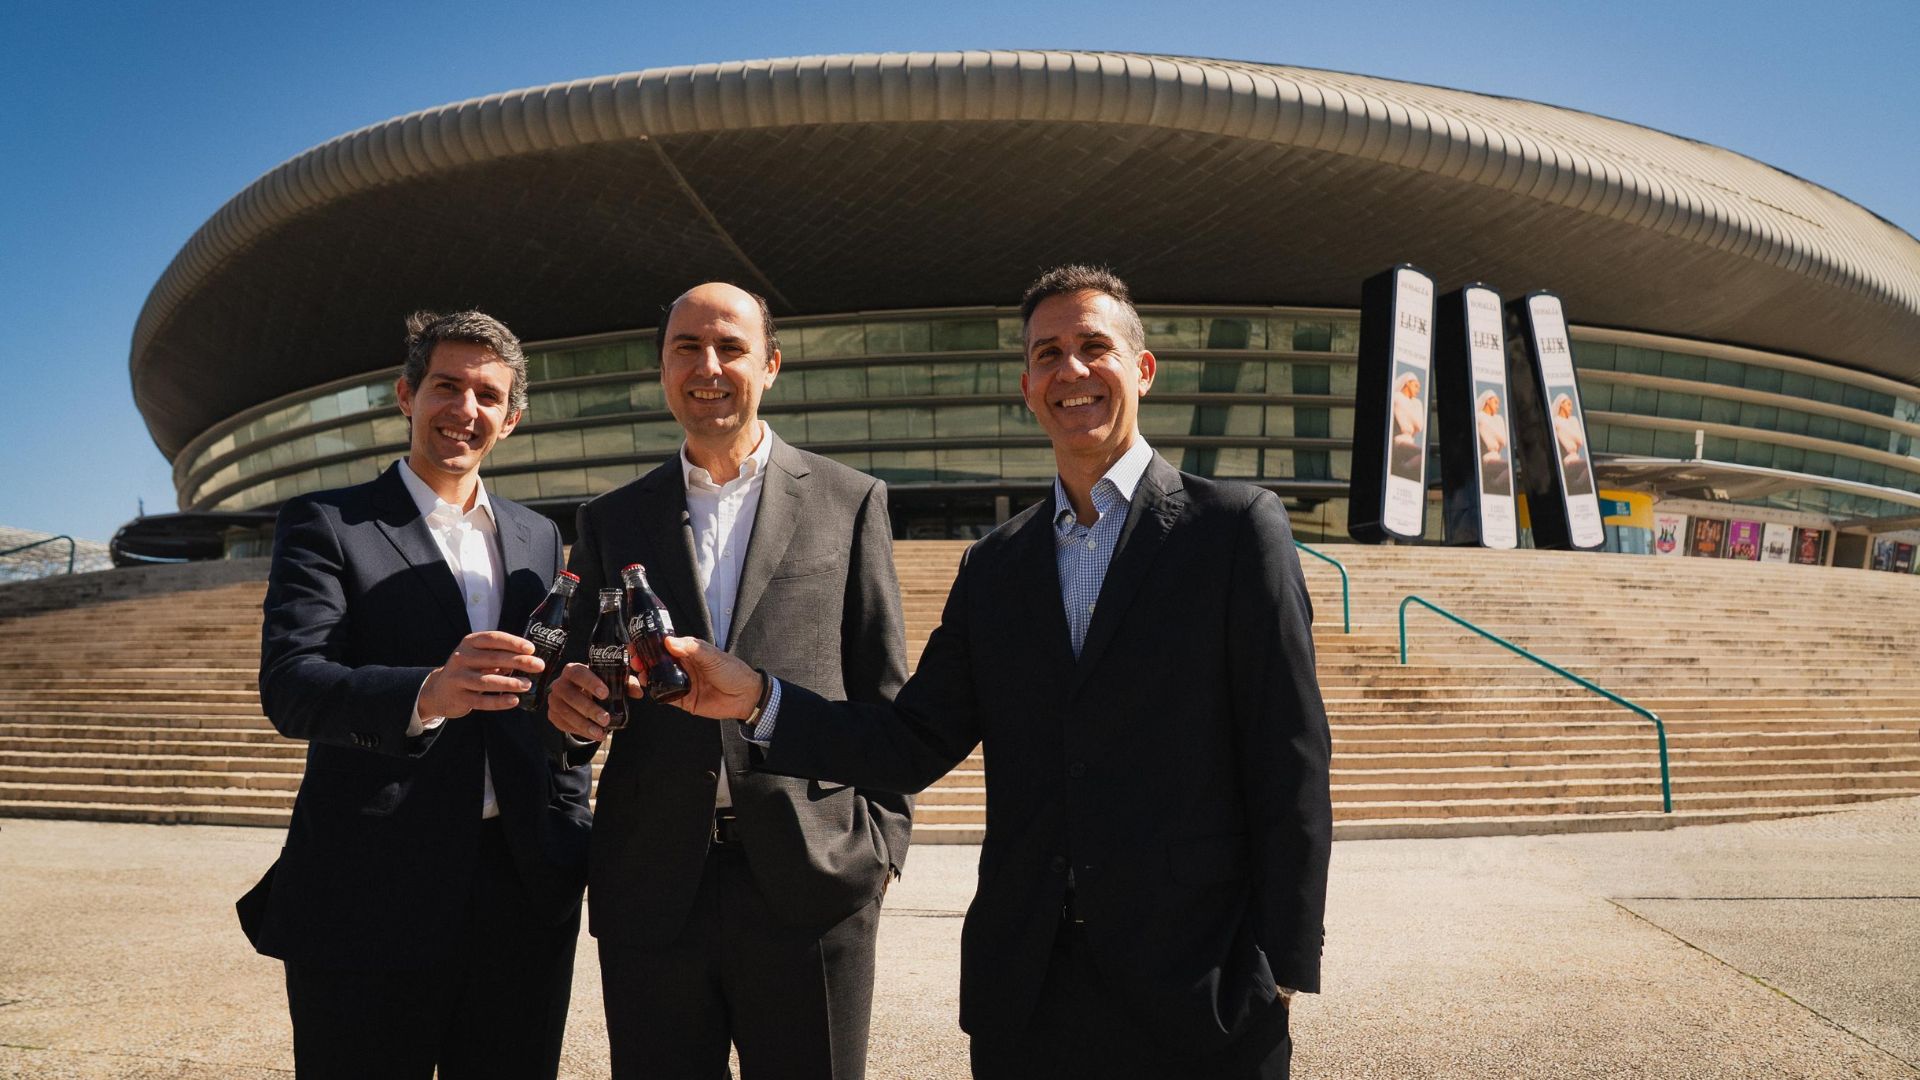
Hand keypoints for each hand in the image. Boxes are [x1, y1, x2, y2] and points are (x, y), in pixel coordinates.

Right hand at [418, 631, 543, 719]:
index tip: (531, 648)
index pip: (493, 638)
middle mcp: (461, 657)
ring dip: (509, 683)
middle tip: (539, 666)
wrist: (438, 691)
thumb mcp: (479, 656)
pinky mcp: (458, 697)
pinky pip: (480, 700)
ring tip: (528, 684)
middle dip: (519, 662)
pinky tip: (514, 700)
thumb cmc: (468, 669)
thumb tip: (530, 659)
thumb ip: (499, 655)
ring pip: (486, 680)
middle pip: (493, 658)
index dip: (513, 643)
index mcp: (470, 643)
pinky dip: (498, 701)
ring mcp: (458, 678)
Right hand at [546, 662, 642, 741]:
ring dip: (584, 724)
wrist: (576, 694)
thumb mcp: (609, 681)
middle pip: (571, 696)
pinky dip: (579, 730)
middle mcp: (560, 684)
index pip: (579, 673)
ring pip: (566, 712)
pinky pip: (563, 724)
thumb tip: (638, 691)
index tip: (605, 693)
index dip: (591, 683)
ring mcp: (554, 700)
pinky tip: (592, 734)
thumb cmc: (595, 685)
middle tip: (605, 719)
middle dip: (589, 709)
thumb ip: (624, 683)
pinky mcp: (552, 714)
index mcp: (573, 670)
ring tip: (600, 732)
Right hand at [640, 636, 762, 719]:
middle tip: (636, 659)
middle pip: (658, 662)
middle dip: (644, 660)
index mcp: (690, 653)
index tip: (638, 642)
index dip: (651, 644)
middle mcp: (684, 667)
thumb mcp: (712, 656)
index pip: (666, 646)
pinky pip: (666, 696)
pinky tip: (650, 688)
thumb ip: (691, 648)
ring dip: (648, 675)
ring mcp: (682, 683)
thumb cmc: (733, 672)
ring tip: (641, 673)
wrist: (746, 696)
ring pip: (659, 679)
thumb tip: (669, 641)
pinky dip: (656, 693)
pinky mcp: (684, 700)